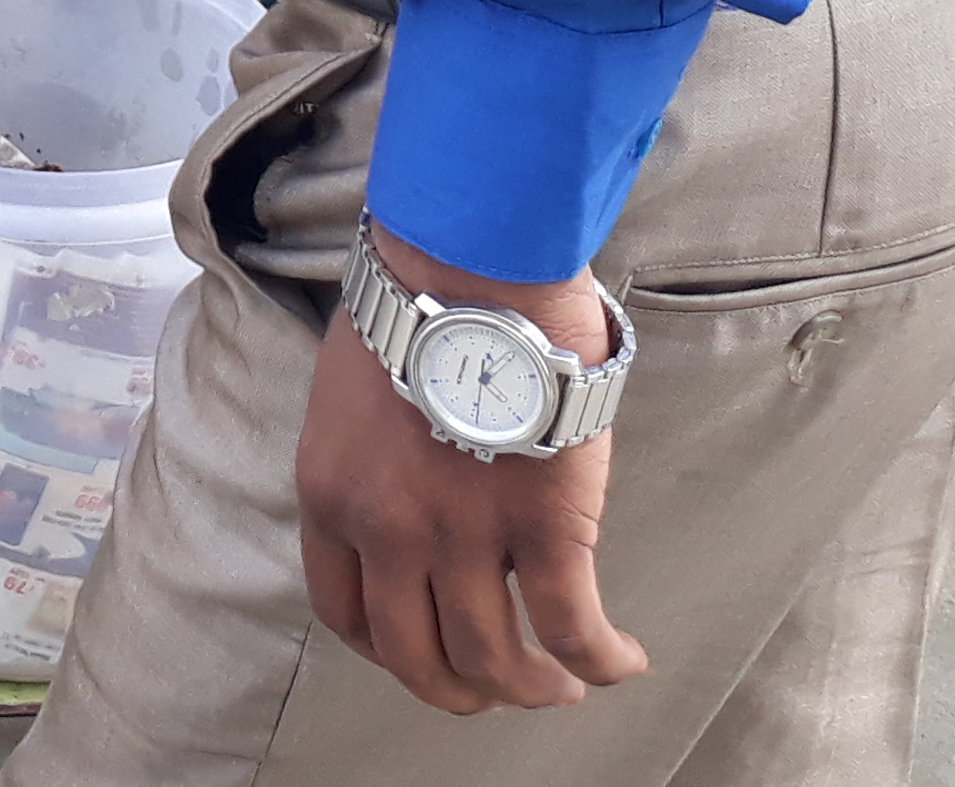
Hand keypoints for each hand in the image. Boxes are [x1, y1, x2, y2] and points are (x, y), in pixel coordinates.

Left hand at [296, 232, 645, 714]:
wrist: (468, 263)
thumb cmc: (415, 305)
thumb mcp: (349, 395)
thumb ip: (366, 462)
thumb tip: (402, 494)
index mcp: (331, 496)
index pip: (345, 613)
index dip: (388, 648)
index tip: (421, 652)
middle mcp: (386, 530)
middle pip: (415, 657)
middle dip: (459, 690)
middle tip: (497, 689)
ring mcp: (464, 535)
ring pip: (494, 658)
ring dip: (532, 690)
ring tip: (561, 688)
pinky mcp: (543, 526)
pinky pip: (573, 626)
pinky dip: (601, 659)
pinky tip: (623, 662)